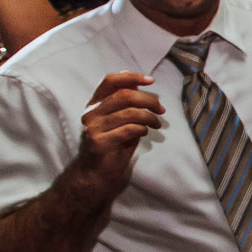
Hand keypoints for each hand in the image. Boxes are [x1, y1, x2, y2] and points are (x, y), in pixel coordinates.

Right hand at [72, 72, 161, 198]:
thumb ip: (126, 103)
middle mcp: (90, 113)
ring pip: (130, 112)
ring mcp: (92, 127)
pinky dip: (142, 129)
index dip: (131, 77)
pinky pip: (129, 129)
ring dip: (149, 117)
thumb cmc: (112, 146)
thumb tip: (136, 82)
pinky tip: (145, 133)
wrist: (96, 174)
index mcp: (94, 104)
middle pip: (124, 95)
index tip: (151, 81)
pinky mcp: (98, 142)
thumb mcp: (120, 120)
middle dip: (149, 100)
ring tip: (156, 123)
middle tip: (161, 110)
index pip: (110, 81)